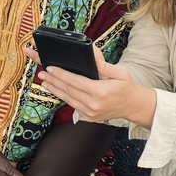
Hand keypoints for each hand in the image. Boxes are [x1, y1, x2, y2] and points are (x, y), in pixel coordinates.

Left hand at [26, 46, 156, 127]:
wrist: (133, 106)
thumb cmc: (127, 87)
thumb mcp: (120, 73)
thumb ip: (105, 66)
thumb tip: (93, 57)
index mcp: (100, 92)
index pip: (74, 82)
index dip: (60, 74)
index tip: (50, 68)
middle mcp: (93, 104)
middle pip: (68, 90)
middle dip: (53, 80)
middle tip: (42, 73)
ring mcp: (90, 113)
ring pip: (67, 99)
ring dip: (54, 89)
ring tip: (44, 81)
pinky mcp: (88, 118)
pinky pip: (72, 105)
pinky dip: (63, 97)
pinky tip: (56, 90)